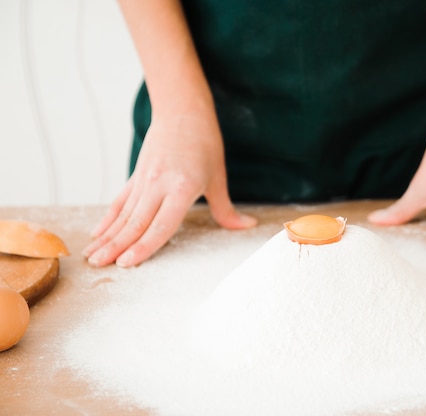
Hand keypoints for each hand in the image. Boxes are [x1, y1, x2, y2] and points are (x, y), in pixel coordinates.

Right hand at [82, 115, 256, 266]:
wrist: (182, 110)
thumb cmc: (204, 142)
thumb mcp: (217, 177)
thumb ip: (225, 209)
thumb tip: (246, 226)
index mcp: (181, 188)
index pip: (161, 225)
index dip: (144, 246)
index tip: (127, 263)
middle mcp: (158, 185)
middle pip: (135, 222)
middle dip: (116, 247)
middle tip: (99, 266)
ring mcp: (144, 180)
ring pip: (123, 214)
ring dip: (107, 237)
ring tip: (91, 256)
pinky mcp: (136, 175)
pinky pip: (120, 201)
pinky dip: (108, 219)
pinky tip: (97, 233)